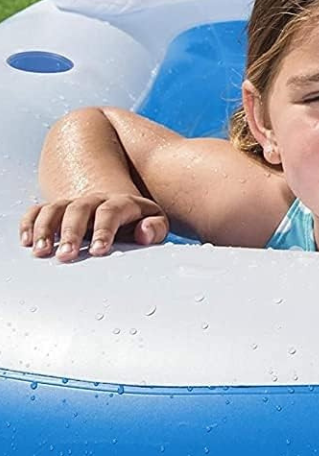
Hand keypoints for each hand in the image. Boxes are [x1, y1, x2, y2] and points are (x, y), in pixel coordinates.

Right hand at [20, 192, 169, 261]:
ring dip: (46, 228)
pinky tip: (27, 242)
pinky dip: (30, 223)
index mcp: (122, 203)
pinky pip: (39, 210)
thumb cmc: (139, 222)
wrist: (122, 206)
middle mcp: (96, 200)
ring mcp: (75, 203)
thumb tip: (144, 233)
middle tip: (66, 255)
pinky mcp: (58, 210)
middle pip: (80, 209)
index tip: (99, 251)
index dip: (105, 230)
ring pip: (56, 208)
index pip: (112, 211)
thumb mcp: (154, 224)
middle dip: (72, 232)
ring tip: (41, 252)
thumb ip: (155, 229)